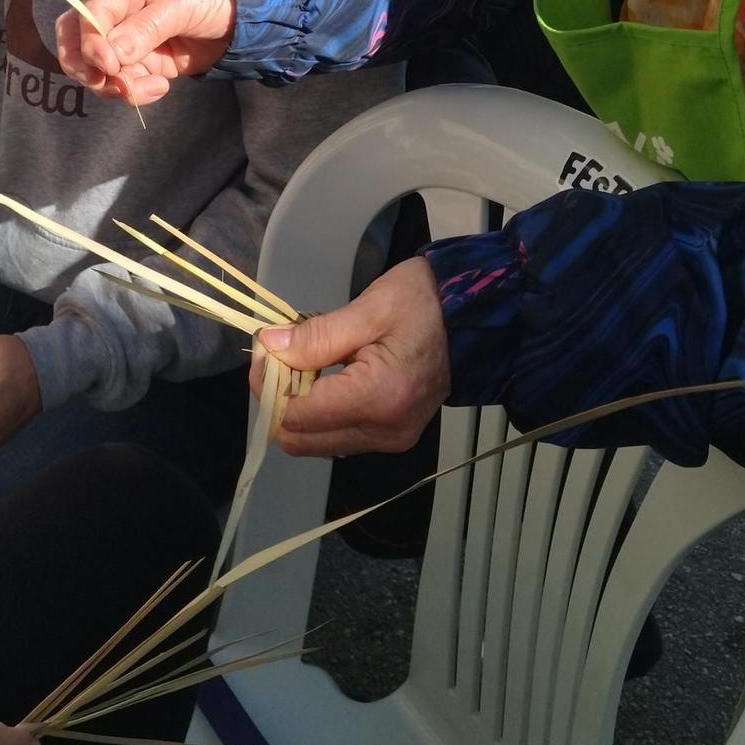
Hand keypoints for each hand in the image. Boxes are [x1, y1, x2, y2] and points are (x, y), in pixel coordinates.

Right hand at [54, 0, 235, 106]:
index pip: (87, 14)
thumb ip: (146, 28)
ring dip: (117, 84)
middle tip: (110, 82)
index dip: (90, 42)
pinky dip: (135, 91)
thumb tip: (112, 55)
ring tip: (150, 87)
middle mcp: (117, 10)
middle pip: (74, 40)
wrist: (242, 19)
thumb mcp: (182, 4)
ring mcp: (125, 39)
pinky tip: (161, 87)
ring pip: (96, 69)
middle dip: (86, 67)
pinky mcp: (139, 62)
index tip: (108, 65)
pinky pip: (122, 82)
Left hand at [252, 257, 449, 457]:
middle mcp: (384, 431)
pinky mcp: (394, 437)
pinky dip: (324, 411)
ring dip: (301, 406)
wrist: (476, 318)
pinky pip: (341, 436)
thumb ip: (316, 335)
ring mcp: (392, 439)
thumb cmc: (424, 303)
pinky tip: (330, 376)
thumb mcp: (368, 308)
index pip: (296, 416)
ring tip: (310, 362)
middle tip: (284, 355)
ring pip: (317, 442)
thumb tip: (267, 347)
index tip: (268, 348)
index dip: (270, 384)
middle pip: (301, 440)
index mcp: (378, 399)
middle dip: (281, 399)